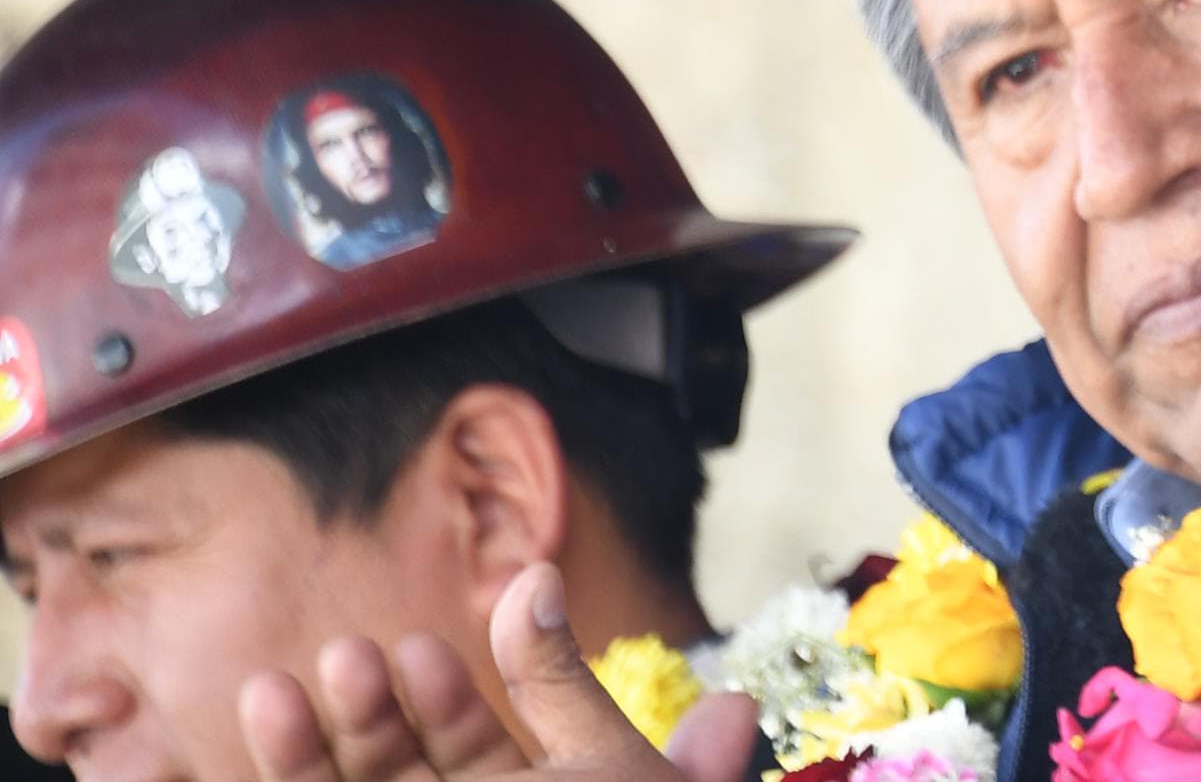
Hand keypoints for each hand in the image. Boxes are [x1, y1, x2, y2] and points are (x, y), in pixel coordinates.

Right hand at [237, 567, 754, 781]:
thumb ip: (659, 751)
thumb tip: (731, 701)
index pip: (479, 748)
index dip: (450, 696)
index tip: (418, 642)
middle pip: (403, 768)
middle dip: (375, 708)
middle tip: (352, 652)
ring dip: (312, 745)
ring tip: (278, 685)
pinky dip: (280, 773)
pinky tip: (258, 716)